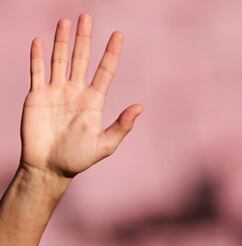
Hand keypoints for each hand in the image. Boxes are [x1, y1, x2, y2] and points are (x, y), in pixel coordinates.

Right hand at [21, 15, 140, 180]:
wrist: (49, 168)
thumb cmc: (78, 159)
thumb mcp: (105, 145)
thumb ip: (121, 126)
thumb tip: (139, 107)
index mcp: (93, 103)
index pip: (104, 72)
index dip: (111, 53)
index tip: (118, 35)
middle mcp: (75, 93)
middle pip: (81, 59)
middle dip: (85, 39)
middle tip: (88, 17)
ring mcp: (55, 92)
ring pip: (59, 59)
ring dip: (62, 41)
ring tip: (67, 22)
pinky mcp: (37, 95)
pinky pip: (37, 71)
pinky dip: (37, 56)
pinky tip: (40, 41)